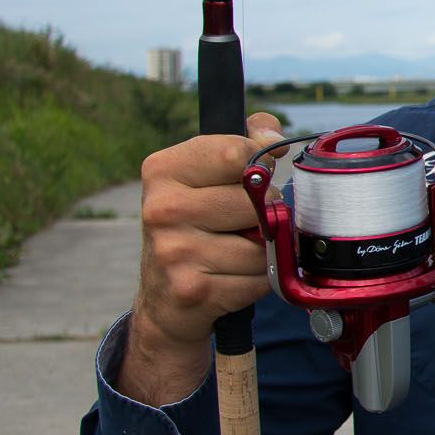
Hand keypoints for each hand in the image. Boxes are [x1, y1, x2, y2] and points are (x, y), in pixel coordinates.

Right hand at [120, 113, 282, 404]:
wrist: (164, 299)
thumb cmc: (196, 227)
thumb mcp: (206, 176)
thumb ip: (242, 143)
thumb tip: (272, 135)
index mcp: (163, 170)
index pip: (239, 153)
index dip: (263, 164)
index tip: (262, 173)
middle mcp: (162, 208)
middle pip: (256, 201)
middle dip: (265, 214)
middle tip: (245, 224)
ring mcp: (174, 250)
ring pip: (262, 243)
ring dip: (264, 252)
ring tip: (237, 252)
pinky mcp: (192, 289)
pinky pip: (258, 278)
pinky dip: (258, 281)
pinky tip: (232, 278)